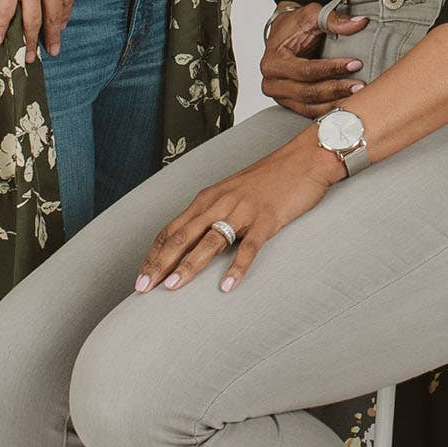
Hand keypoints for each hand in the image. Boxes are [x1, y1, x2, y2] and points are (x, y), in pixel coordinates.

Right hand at [0, 0, 76, 62]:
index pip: (67, 1)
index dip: (64, 15)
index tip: (62, 25)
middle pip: (53, 17)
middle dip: (53, 36)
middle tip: (53, 50)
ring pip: (32, 23)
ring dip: (30, 42)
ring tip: (29, 58)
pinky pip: (5, 14)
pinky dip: (1, 29)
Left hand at [135, 133, 342, 292]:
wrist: (306, 158)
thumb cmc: (271, 178)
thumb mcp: (234, 193)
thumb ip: (215, 213)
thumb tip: (197, 241)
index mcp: (209, 198)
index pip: (172, 229)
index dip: (154, 254)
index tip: (141, 276)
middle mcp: (220, 203)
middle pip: (182, 236)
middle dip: (160, 263)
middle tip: (142, 288)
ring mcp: (244, 211)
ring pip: (209, 241)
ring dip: (188, 265)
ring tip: (172, 287)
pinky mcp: (267, 219)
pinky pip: (249, 247)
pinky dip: (237, 267)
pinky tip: (228, 286)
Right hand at [261, 2, 367, 112]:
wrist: (282, 34)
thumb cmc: (294, 26)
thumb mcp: (311, 15)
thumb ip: (334, 20)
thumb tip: (360, 22)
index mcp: (273, 62)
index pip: (305, 70)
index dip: (332, 69)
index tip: (355, 64)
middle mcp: (272, 82)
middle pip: (307, 92)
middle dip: (336, 90)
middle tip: (360, 86)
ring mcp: (280, 96)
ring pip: (309, 107)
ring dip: (335, 104)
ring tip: (359, 98)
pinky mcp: (289, 103)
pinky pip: (310, 112)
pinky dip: (328, 110)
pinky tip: (347, 106)